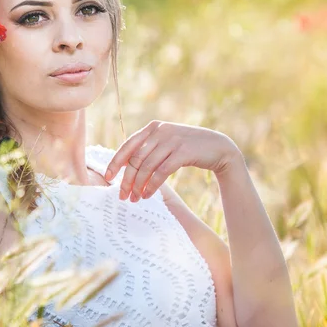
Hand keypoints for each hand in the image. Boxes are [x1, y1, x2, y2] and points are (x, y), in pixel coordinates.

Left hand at [105, 120, 240, 200]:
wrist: (218, 147)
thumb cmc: (188, 149)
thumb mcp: (166, 144)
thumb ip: (149, 150)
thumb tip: (126, 167)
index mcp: (152, 128)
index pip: (128, 146)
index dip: (116, 162)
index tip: (108, 178)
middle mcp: (160, 131)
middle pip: (136, 159)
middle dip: (127, 180)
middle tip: (123, 196)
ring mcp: (172, 140)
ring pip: (147, 167)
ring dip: (138, 185)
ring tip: (136, 198)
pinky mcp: (182, 152)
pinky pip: (161, 172)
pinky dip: (152, 185)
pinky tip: (148, 194)